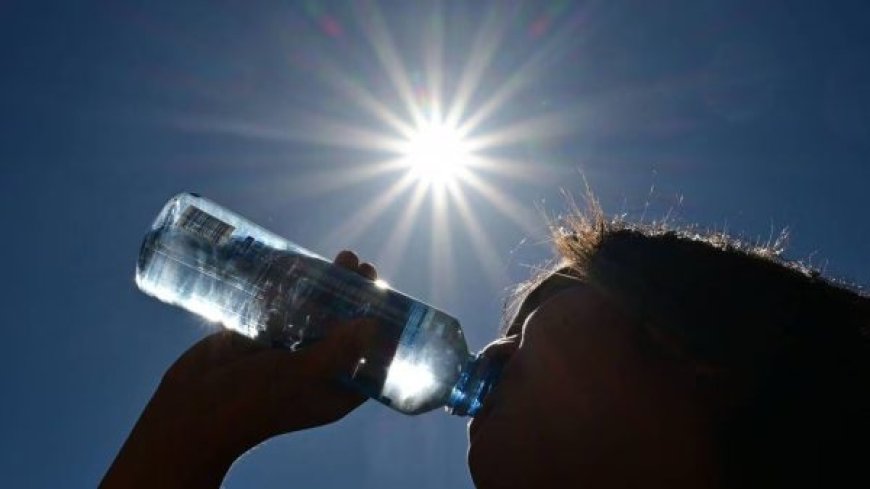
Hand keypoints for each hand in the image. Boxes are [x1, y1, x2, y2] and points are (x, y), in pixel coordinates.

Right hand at [101, 250, 379, 488]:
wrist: (189, 411)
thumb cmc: (250, 402)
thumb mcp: (301, 375)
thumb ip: (337, 351)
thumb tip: (373, 325)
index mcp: (334, 390)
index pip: (372, 358)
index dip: (384, 328)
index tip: (388, 296)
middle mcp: (316, 370)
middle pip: (346, 328)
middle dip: (356, 297)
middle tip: (361, 266)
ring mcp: (287, 353)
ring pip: (317, 314)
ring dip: (330, 286)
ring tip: (343, 257)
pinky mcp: (261, 338)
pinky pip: (285, 309)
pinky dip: (295, 289)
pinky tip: (303, 264)